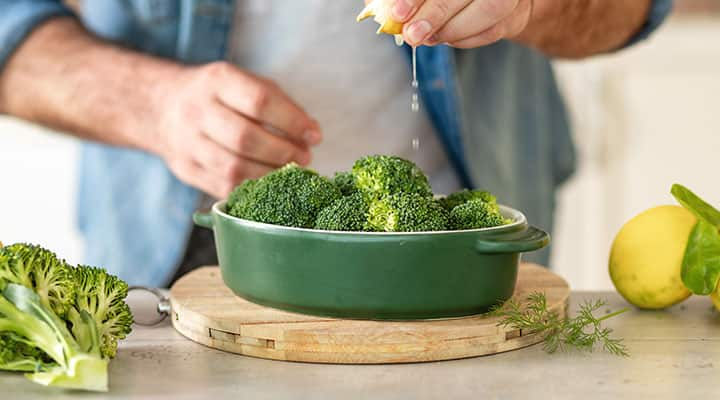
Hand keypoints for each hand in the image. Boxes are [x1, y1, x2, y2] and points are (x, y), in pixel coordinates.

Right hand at [151, 62, 320, 198]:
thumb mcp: (244, 83)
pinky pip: (222, 187)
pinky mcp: (185, 169)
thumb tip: (311, 134)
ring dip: (269, 176)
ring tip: (289, 174)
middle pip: (245, 138)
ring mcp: (187, 142)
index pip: (260, 100)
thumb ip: (279, 104)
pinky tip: (268, 185)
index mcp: (217, 81)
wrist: (161, 105)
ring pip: (233, 168)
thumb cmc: (218, 96)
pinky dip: (251, 189)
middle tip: (304, 159)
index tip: (315, 136)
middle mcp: (197, 110)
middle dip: (283, 153)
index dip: (293, 121)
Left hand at [390, 0, 532, 47]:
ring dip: (451, 30)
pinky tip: (442, 38)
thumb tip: (380, 10)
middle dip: (435, 14)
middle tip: (411, 33)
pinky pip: (492, 30)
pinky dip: (462, 39)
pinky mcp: (515, 13)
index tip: (398, 12)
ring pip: (488, 10)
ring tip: (425, 37)